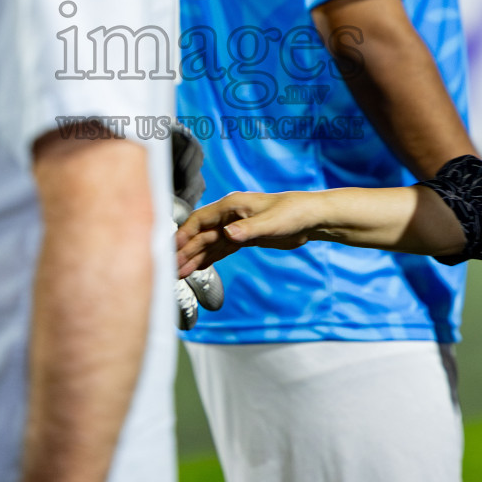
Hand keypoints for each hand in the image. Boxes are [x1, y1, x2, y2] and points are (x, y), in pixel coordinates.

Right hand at [176, 192, 323, 275]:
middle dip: (185, 252)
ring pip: (208, 244)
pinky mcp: (244, 237)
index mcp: (231, 207)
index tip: (171, 250)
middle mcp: (229, 216)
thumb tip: (227, 234)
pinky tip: (197, 268)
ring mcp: (236, 227)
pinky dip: (208, 259)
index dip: (184, 234)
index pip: (199, 220)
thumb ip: (248, 229)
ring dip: (194, 258)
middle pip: (200, 235)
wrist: (310, 218)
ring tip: (179, 274)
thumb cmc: (292, 213)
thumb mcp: (270, 223)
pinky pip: (220, 249)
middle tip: (171, 270)